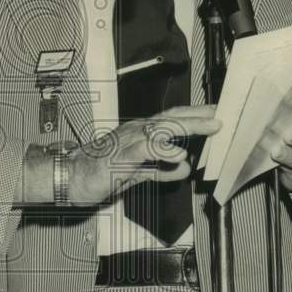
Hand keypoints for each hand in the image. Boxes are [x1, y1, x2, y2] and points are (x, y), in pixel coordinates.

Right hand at [65, 104, 221, 205]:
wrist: (71, 178)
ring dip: (188, 125)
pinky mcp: (120, 155)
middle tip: (220, 114)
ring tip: (210, 126)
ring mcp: (128, 141)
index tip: (216, 114)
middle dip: (198, 116)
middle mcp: (136, 132)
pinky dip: (164, 149)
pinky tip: (179, 153)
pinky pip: (145, 149)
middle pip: (172, 118)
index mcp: (140, 134)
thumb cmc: (99, 172)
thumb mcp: (139, 173)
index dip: (194, 115)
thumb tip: (184, 167)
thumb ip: (162, 170)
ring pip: (162, 128)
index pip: (172, 120)